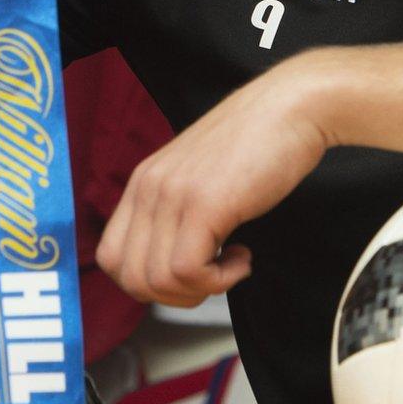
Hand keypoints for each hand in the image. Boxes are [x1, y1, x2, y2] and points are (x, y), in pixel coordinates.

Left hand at [95, 54, 335, 307]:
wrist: (291, 107)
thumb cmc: (257, 143)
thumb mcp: (198, 177)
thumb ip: (176, 211)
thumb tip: (173, 265)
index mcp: (142, 182)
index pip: (111, 257)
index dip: (148, 282)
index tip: (188, 273)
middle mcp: (148, 188)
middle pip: (129, 278)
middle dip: (174, 296)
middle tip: (211, 278)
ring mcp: (173, 195)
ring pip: (157, 281)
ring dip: (200, 289)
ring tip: (231, 263)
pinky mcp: (203, 203)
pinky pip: (189, 271)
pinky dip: (220, 281)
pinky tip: (242, 257)